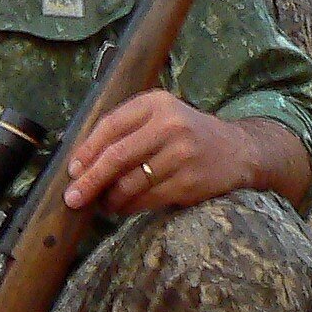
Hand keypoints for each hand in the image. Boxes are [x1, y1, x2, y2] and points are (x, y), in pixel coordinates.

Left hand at [62, 91, 263, 214]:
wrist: (238, 150)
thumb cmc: (186, 134)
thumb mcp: (160, 116)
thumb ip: (125, 130)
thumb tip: (81, 163)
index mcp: (156, 103)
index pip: (110, 126)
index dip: (87, 151)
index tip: (72, 170)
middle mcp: (170, 125)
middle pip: (117, 157)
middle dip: (90, 180)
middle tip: (72, 198)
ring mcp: (182, 154)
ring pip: (131, 183)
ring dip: (110, 198)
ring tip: (103, 204)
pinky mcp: (189, 181)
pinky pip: (148, 199)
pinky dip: (129, 207)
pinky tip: (123, 208)